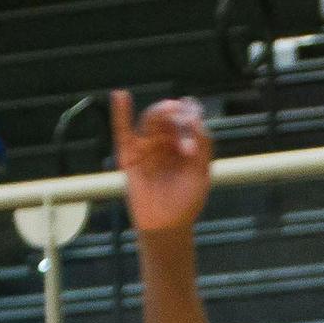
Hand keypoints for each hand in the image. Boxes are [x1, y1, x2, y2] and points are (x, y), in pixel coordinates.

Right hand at [111, 90, 212, 234]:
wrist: (168, 225)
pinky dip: (120, 113)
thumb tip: (197, 120)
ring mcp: (146, 147)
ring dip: (160, 113)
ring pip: (150, 121)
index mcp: (184, 145)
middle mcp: (165, 143)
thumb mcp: (201, 173)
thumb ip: (203, 147)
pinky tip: (121, 96)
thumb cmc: (186, 202)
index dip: (191, 118)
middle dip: (177, 118)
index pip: (186, 122)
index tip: (196, 124)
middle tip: (185, 126)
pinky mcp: (129, 156)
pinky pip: (122, 132)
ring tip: (170, 109)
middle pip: (168, 119)